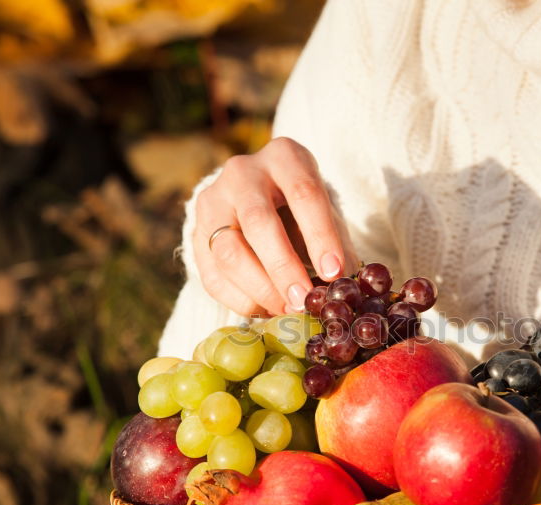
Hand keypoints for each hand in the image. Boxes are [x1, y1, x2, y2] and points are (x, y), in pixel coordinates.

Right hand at [194, 137, 354, 316]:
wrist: (259, 199)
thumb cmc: (302, 210)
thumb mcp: (325, 214)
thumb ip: (336, 246)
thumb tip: (344, 287)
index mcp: (284, 157)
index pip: (303, 193)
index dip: (320, 235)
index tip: (334, 272)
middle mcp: (242, 172)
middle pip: (258, 221)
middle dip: (283, 267)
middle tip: (303, 300)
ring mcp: (212, 200)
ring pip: (228, 251)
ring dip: (260, 289)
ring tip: (287, 310)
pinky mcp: (196, 233)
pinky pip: (212, 275)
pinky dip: (241, 300)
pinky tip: (266, 310)